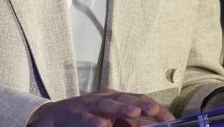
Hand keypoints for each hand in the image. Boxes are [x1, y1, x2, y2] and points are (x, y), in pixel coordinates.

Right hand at [26, 89, 174, 126]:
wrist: (52, 118)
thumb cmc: (86, 118)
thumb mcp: (110, 119)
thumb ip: (129, 123)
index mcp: (116, 99)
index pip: (140, 99)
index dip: (156, 108)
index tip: (171, 119)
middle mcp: (104, 99)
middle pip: (126, 99)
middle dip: (141, 104)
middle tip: (155, 111)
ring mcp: (90, 106)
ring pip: (108, 105)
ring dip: (122, 108)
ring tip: (135, 112)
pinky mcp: (75, 116)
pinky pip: (85, 119)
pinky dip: (94, 121)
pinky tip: (102, 125)